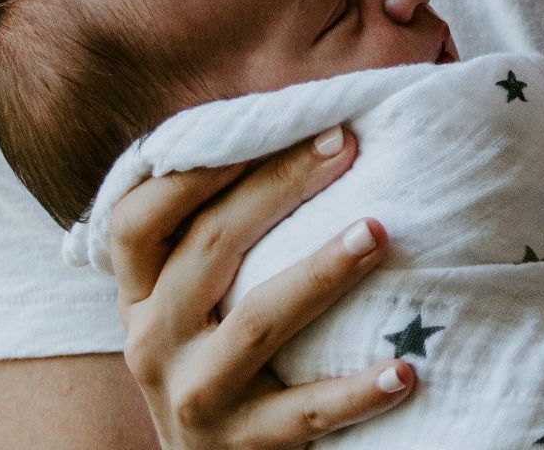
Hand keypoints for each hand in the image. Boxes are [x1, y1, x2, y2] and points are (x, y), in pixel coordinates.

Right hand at [113, 126, 414, 448]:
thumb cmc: (216, 364)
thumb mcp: (188, 308)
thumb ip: (213, 244)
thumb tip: (297, 141)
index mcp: (138, 298)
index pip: (137, 220)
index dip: (196, 169)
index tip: (271, 125)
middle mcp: (152, 342)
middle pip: (209, 248)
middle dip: (278, 188)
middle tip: (344, 146)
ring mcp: (195, 397)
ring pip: (258, 321)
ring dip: (321, 271)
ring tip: (377, 233)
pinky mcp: (242, 446)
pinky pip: (307, 412)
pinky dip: (358, 390)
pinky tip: (405, 368)